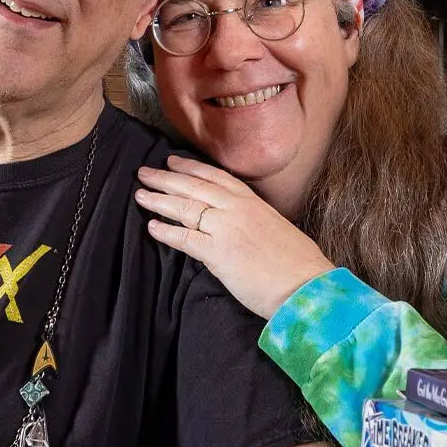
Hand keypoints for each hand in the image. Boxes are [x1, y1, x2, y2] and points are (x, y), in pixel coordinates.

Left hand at [134, 154, 335, 318]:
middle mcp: (238, 209)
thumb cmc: (298, 264)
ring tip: (140, 195)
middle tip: (144, 172)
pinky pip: (185, 238)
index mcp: (254, 203)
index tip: (173, 161)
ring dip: (159, 200)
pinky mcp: (218, 252)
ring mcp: (226, 229)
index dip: (191, 168)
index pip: (216, 177)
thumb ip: (254, 225)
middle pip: (194, 186)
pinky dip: (166, 232)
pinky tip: (151, 227)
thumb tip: (239, 231)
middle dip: (166, 178)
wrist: (306, 285)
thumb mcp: (277, 231)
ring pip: (185, 207)